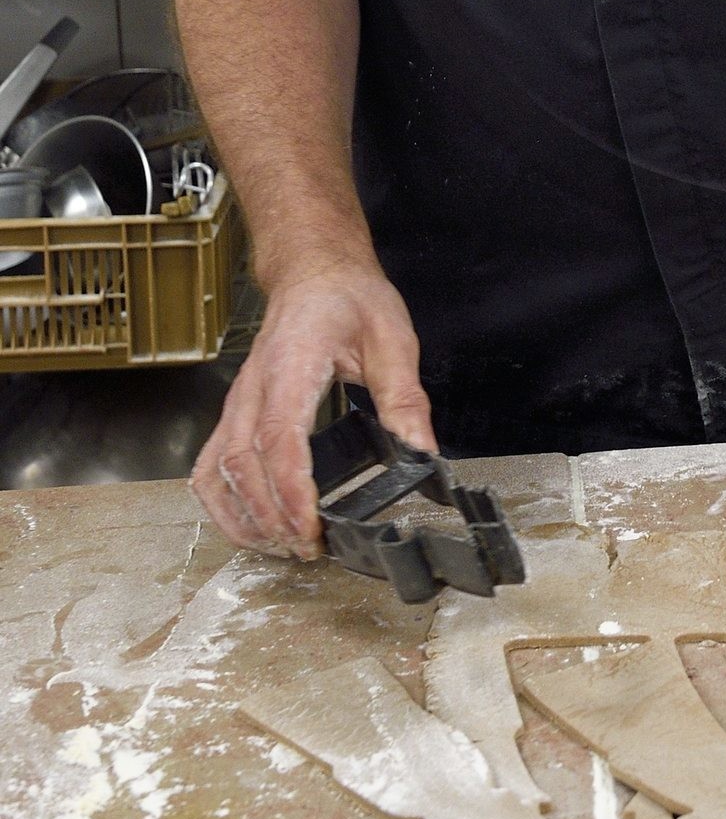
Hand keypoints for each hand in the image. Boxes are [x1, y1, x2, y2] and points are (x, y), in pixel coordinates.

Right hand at [190, 260, 435, 556]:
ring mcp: (238, 399)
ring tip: (280, 547)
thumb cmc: (349, 297)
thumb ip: (404, 397)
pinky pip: (210, 463)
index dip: (291, 490)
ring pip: (218, 469)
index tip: (311, 526)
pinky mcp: (234, 411)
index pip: (281, 438)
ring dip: (243, 516)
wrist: (314, 269)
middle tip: (308, 549)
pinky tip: (247, 526)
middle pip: (243, 463)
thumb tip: (422, 451)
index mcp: (293, 363)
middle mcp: (255, 386)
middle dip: (271, 516)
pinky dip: (221, 502)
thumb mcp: (392, 338)